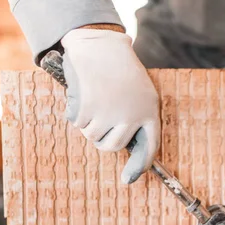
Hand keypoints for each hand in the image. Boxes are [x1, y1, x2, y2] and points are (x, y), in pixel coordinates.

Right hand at [61, 28, 160, 183]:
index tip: (127, 180)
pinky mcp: (89, 109)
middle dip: (101, 138)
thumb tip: (121, 145)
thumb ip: (136, 116)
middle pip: (113, 146)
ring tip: (92, 98)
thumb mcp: (140, 91)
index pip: (149, 148)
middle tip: (98, 120)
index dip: (139, 167)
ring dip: (87, 122)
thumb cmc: (120, 67)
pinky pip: (77, 122)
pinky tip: (82, 91)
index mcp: (150, 111)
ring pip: (92, 136)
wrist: (101, 44)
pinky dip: (74, 110)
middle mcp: (132, 116)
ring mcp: (111, 114)